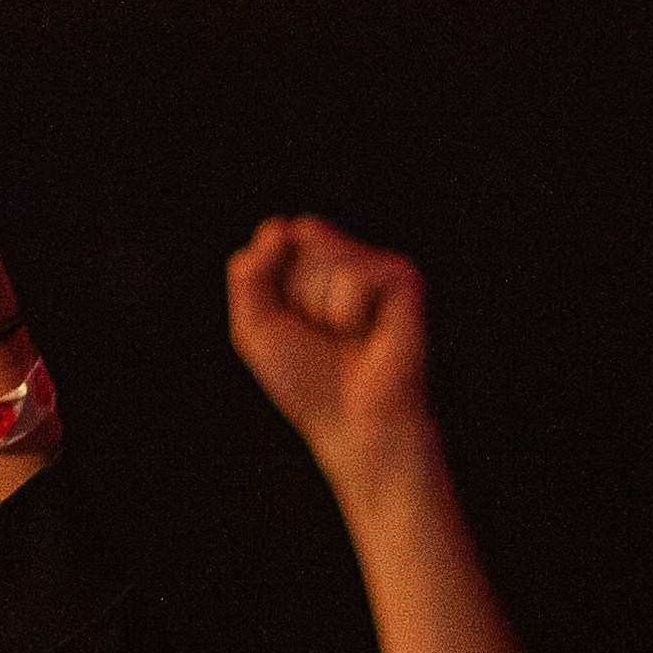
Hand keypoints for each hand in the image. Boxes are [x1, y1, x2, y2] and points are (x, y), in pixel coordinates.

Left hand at [222, 219, 432, 467]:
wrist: (355, 424)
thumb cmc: (307, 379)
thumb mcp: (255, 325)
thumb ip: (249, 271)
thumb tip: (283, 227)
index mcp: (315, 262)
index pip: (275, 234)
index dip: (270, 280)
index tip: (291, 323)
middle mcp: (349, 256)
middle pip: (297, 237)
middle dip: (293, 294)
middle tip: (321, 335)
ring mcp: (377, 263)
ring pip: (322, 258)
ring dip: (319, 309)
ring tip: (346, 338)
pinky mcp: (403, 276)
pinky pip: (352, 279)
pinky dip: (347, 315)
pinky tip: (369, 336)